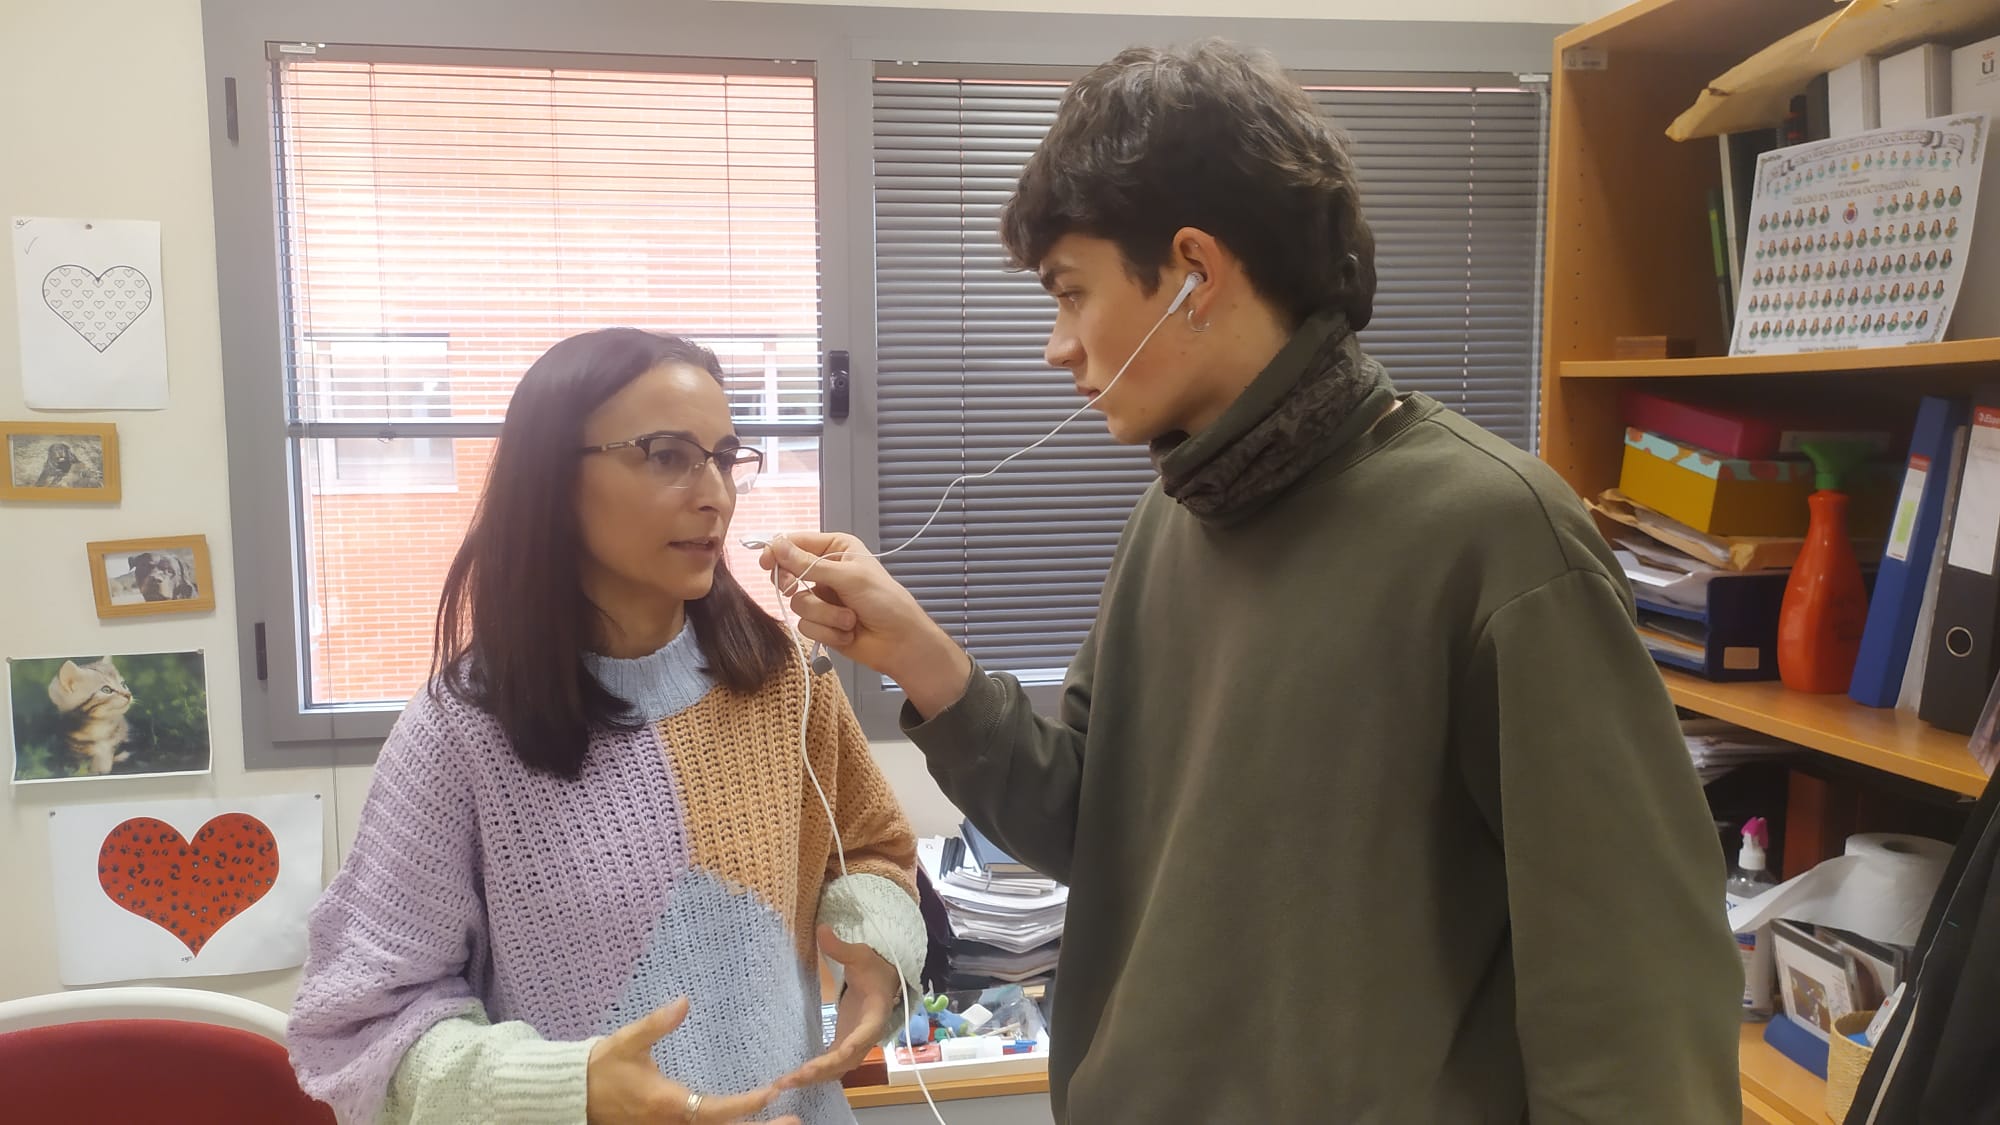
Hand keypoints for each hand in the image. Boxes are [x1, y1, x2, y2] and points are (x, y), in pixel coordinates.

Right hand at [586, 998, 799, 1124]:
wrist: (571, 1096)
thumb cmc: (602, 1068)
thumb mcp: (628, 1042)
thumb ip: (657, 1024)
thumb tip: (684, 1002)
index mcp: (668, 1103)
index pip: (716, 1109)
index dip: (746, 1104)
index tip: (773, 1093)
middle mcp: (671, 1124)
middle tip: (794, 1121)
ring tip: (779, 1124)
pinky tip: (742, 1124)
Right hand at [759, 533, 971, 717]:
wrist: (900, 642)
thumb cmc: (884, 601)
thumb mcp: (848, 577)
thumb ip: (809, 564)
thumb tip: (776, 545)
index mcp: (836, 549)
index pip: (797, 543)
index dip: (778, 551)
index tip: (766, 562)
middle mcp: (826, 571)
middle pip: (789, 573)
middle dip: (797, 585)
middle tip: (796, 588)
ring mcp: (822, 598)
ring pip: (797, 603)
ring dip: (825, 615)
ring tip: (849, 619)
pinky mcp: (821, 623)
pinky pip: (806, 626)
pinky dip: (828, 631)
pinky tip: (848, 632)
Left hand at [779, 925, 903, 1090]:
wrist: (883, 983)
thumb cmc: (874, 970)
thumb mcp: (861, 956)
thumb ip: (841, 948)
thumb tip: (821, 929)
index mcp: (874, 1016)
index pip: (864, 1035)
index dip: (850, 1047)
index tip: (835, 1056)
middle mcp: (865, 1038)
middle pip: (845, 1061)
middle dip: (821, 1071)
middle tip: (793, 1077)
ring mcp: (853, 1046)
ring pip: (836, 1070)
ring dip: (812, 1078)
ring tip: (783, 1084)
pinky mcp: (842, 1047)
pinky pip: (828, 1067)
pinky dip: (811, 1075)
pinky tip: (789, 1079)